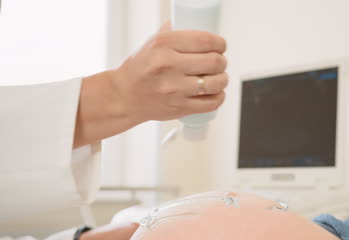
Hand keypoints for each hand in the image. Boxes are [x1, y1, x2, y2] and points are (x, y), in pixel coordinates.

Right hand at [109, 23, 227, 122]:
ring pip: (216, 83)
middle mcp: (169, 65)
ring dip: (223, 79)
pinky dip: (219, 97)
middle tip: (219, 63)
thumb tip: (193, 20)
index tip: (221, 46)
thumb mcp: (152, 43)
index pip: (205, 40)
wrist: (124, 96)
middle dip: (222, 61)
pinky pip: (212, 103)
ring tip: (219, 78)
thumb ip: (173, 32)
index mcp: (163, 44)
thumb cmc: (139, 69)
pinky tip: (216, 92)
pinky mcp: (179, 107)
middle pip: (215, 61)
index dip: (220, 43)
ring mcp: (174, 89)